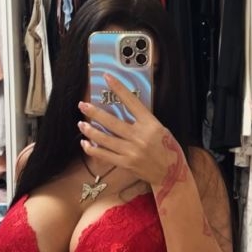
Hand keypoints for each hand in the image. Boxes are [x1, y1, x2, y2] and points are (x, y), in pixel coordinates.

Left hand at [78, 74, 186, 188]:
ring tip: (81, 124)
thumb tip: (123, 110)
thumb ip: (143, 121)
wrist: (171, 174)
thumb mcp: (160, 129)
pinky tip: (85, 144)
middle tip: (83, 106)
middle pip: (111, 122)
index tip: (107, 77)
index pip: (131, 102)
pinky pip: (104, 155)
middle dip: (94, 112)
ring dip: (90, 130)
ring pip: (104, 139)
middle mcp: (139, 137)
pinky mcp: (125, 163)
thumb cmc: (167, 149)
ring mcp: (131, 151)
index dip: (118, 88)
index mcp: (150, 124)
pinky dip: (92, 149)